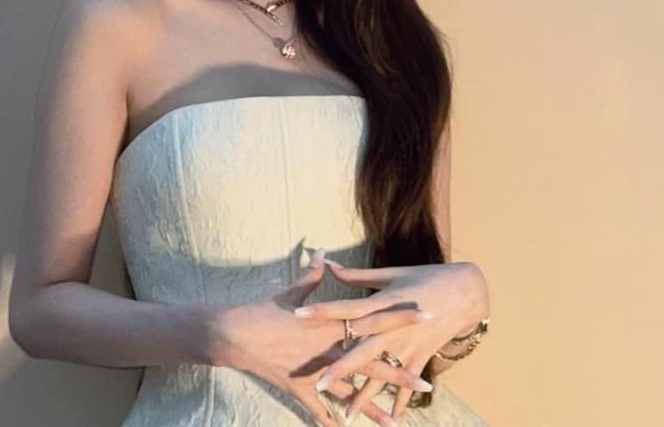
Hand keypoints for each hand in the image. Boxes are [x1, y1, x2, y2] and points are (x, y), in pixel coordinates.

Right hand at [211, 249, 433, 426]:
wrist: (237, 335)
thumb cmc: (265, 310)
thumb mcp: (291, 291)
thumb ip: (312, 275)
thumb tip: (321, 253)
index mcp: (330, 322)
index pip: (372, 318)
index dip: (399, 317)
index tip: (425, 315)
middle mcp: (329, 349)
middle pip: (372, 364)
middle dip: (400, 375)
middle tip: (426, 386)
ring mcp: (317, 372)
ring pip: (352, 394)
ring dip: (374, 409)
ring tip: (397, 424)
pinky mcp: (301, 389)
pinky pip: (321, 412)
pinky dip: (334, 424)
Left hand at [301, 260, 487, 422]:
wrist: (465, 292)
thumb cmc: (424, 277)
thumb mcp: (391, 274)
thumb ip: (358, 275)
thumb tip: (330, 264)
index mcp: (382, 303)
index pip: (346, 308)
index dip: (322, 311)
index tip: (298, 315)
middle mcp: (393, 329)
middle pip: (361, 351)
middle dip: (339, 369)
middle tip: (317, 383)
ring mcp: (408, 346)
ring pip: (382, 375)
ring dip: (365, 396)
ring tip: (347, 416)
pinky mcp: (422, 357)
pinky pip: (407, 383)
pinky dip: (400, 402)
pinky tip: (390, 420)